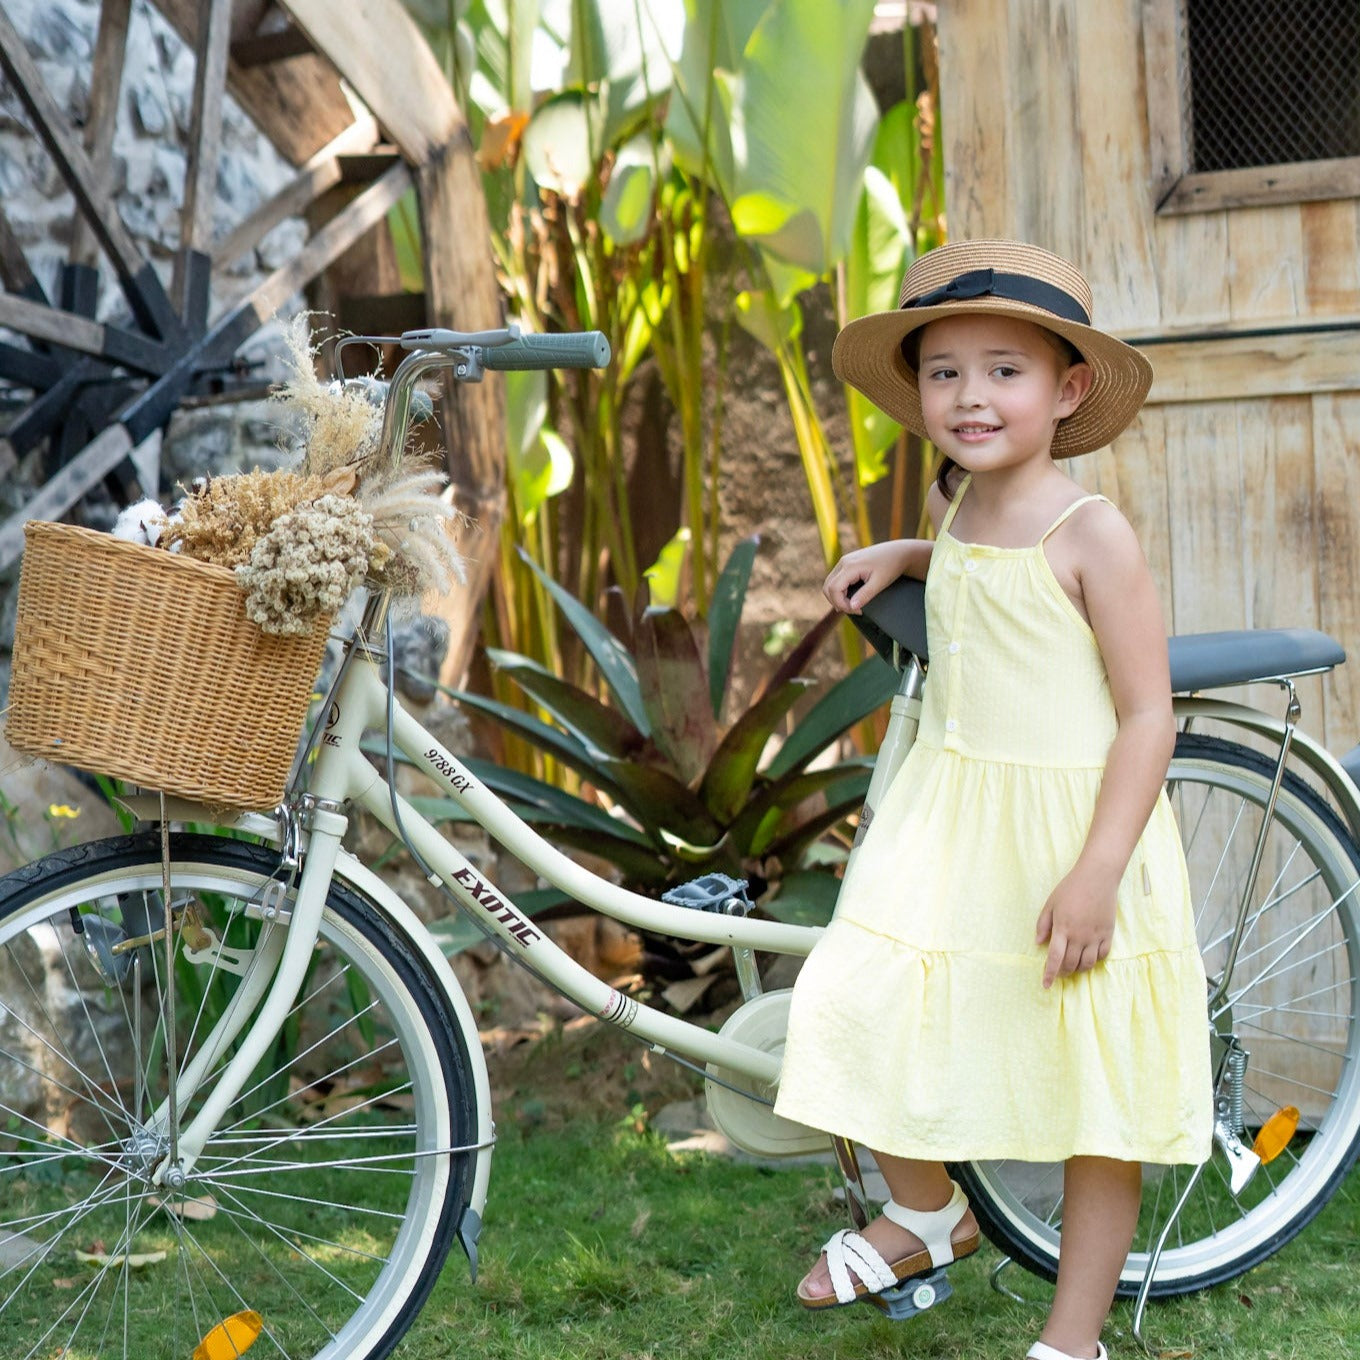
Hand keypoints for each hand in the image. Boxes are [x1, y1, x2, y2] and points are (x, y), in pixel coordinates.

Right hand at [823, 541, 915, 612]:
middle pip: (828, 587)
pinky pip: (836, 580)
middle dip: (837, 602)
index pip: (833, 589)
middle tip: (855, 610)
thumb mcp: (880, 583)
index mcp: (849, 566)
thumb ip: (865, 595)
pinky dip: (840, 591)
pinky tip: (852, 597)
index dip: (842, 604)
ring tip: (853, 605)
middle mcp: (843, 562)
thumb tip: (852, 607)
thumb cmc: (891, 566)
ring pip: (830, 584)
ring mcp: (844, 562)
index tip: (858, 611)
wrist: (898, 552)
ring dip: (838, 597)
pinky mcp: (847, 563)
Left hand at [1035, 864, 1118, 988]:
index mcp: (1062, 928)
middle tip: (1058, 973)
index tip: (1046, 985)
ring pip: (1087, 964)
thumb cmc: (1070, 888)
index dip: (1049, 974)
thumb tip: (1038, 943)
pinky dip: (1095, 960)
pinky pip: (1103, 955)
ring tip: (1072, 967)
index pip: (1054, 958)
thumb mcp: (1050, 903)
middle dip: (1062, 972)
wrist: (1097, 878)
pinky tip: (1089, 957)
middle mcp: (1079, 936)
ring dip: (1078, 969)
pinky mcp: (1108, 934)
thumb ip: (1043, 924)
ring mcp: (1095, 936)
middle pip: (1070, 964)